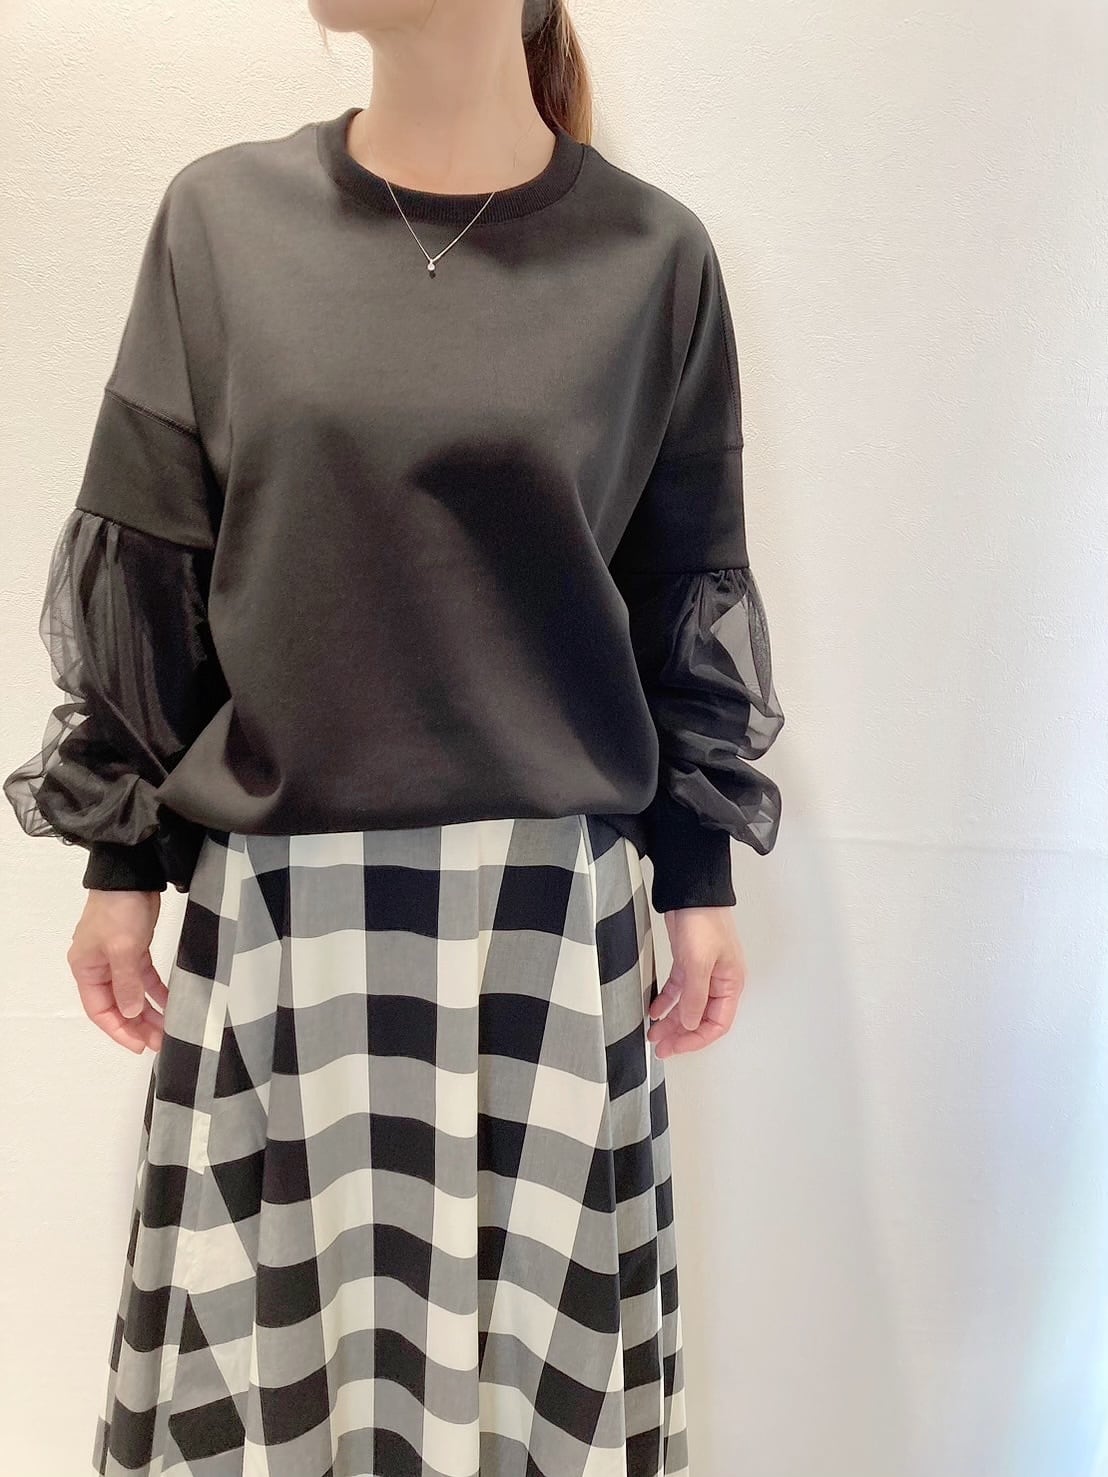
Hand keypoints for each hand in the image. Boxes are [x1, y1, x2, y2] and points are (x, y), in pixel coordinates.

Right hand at [67, 890, 167, 1053]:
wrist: (132, 875)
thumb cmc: (120, 911)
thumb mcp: (123, 949)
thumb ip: (127, 983)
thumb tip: (131, 1013)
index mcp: (86, 970)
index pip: (100, 1010)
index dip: (119, 1030)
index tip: (139, 1045)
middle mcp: (99, 967)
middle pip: (117, 1005)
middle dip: (137, 1025)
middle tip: (160, 1042)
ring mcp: (118, 958)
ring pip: (134, 993)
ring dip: (149, 1011)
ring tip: (168, 1029)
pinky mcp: (136, 948)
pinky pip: (145, 978)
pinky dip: (157, 991)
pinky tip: (172, 1004)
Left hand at [646, 905, 746, 1058]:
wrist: (690, 891)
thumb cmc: (702, 922)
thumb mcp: (697, 963)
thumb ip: (694, 997)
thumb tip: (689, 1025)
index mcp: (730, 984)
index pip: (717, 1024)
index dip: (696, 1039)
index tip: (676, 1047)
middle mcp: (719, 982)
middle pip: (701, 1018)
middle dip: (681, 1035)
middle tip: (661, 1047)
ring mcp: (703, 973)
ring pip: (687, 1006)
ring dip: (672, 1022)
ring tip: (654, 1035)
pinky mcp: (687, 963)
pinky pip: (678, 990)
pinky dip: (666, 1003)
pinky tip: (654, 1012)